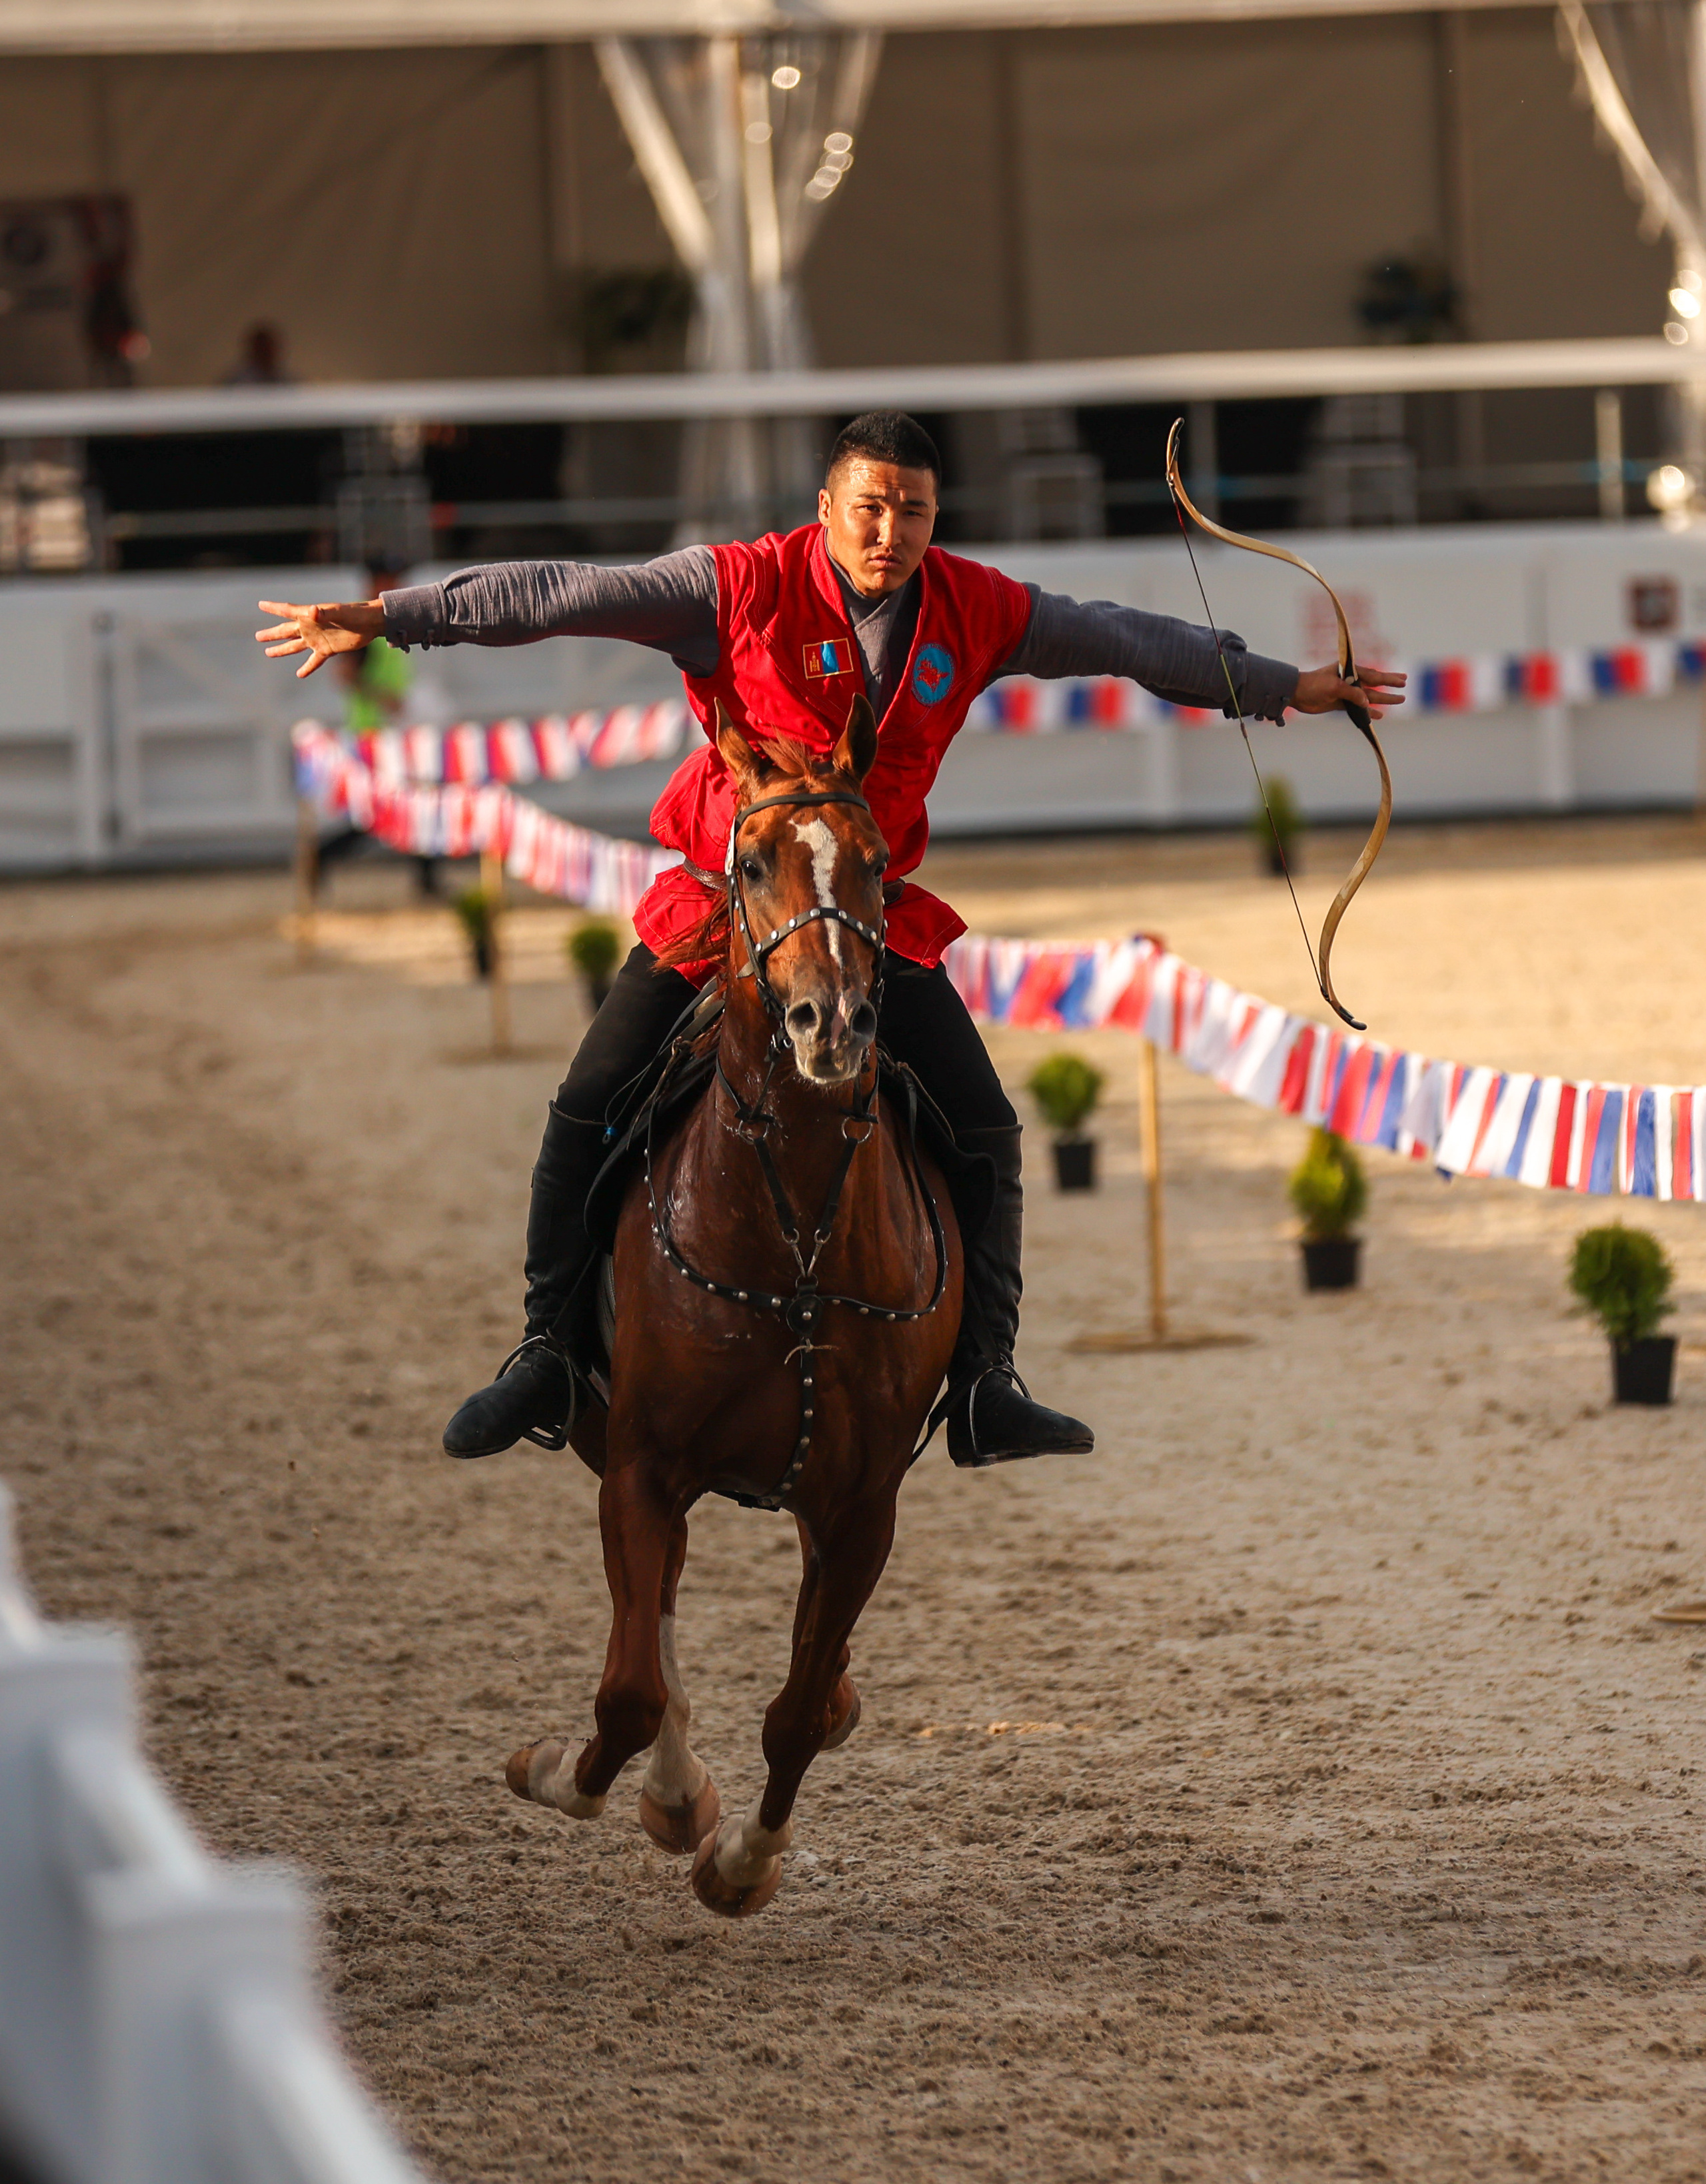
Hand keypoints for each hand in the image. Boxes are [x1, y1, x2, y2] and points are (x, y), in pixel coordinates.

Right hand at [255, 598, 384, 678]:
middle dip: (272, 634)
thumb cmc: (354, 614)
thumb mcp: (339, 612)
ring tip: (269, 653)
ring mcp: (317, 639)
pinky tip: (300, 675)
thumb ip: (324, 613)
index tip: (260, 604)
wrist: (369, 624)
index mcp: (309, 615)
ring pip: (295, 646)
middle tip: (258, 637)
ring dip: (282, 650)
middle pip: (286, 631)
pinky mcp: (327, 650)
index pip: (287, 611)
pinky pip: (314, 661)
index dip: (273, 608)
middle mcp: (310, 627)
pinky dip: (307, 668)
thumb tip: (311, 611)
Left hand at [1291, 662, 1405, 720]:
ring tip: (1399, 700)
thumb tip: (1367, 701)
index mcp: (1349, 671)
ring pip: (1369, 697)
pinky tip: (1379, 714)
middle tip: (1405, 686)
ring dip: (1383, 699)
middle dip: (1390, 685)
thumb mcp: (1334, 687)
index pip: (1373, 675)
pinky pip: (1358, 707)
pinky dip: (1368, 711)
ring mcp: (1346, 692)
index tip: (1402, 680)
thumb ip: (1351, 693)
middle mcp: (1350, 680)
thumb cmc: (1314, 685)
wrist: (1296, 694)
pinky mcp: (1340, 703)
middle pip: (1375, 684)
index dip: (1388, 678)